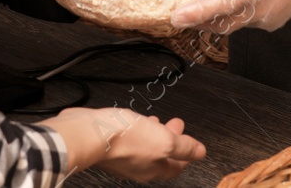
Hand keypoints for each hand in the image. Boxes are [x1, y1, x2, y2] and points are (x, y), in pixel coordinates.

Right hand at [42, 108, 204, 180]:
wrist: (90, 133)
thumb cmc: (124, 140)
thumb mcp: (165, 142)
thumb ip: (184, 147)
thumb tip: (200, 152)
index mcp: (153, 170)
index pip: (175, 168)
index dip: (186, 156)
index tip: (190, 144)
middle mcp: (137, 167)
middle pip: (160, 156)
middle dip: (170, 141)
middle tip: (176, 126)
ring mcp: (122, 158)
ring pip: (144, 147)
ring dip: (154, 134)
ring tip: (157, 120)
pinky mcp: (110, 146)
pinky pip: (129, 140)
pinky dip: (138, 130)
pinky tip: (136, 120)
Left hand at [169, 0, 290, 33]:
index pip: (223, 5)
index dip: (197, 12)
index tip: (176, 16)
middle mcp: (266, 9)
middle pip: (223, 21)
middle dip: (197, 19)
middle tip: (172, 12)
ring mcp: (271, 16)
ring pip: (233, 22)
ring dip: (212, 16)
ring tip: (191, 3)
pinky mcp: (274, 16)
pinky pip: (245, 18)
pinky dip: (228, 12)